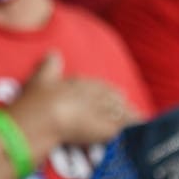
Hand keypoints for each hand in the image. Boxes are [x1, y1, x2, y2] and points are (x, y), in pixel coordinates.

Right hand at [13, 51, 130, 146]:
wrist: (41, 119)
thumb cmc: (36, 101)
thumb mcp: (39, 79)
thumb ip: (49, 66)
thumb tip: (54, 52)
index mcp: (79, 83)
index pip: (97, 84)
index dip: (105, 89)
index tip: (113, 91)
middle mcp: (92, 94)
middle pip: (111, 96)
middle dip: (117, 100)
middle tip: (125, 102)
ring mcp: (101, 110)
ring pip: (119, 110)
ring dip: (127, 112)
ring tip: (136, 116)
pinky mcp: (107, 126)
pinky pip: (125, 124)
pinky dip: (134, 124)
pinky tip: (142, 124)